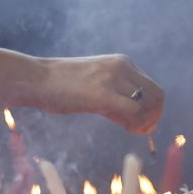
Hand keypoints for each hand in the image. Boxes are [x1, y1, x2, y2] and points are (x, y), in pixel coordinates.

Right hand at [34, 55, 163, 134]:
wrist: (35, 78)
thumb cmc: (59, 86)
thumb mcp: (94, 85)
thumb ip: (115, 98)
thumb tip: (134, 121)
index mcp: (122, 62)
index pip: (152, 87)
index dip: (151, 109)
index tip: (139, 124)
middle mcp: (122, 67)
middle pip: (157, 96)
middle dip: (153, 117)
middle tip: (138, 131)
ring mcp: (113, 79)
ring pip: (150, 104)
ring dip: (145, 122)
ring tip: (128, 128)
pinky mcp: (103, 94)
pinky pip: (135, 111)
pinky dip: (136, 125)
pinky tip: (124, 128)